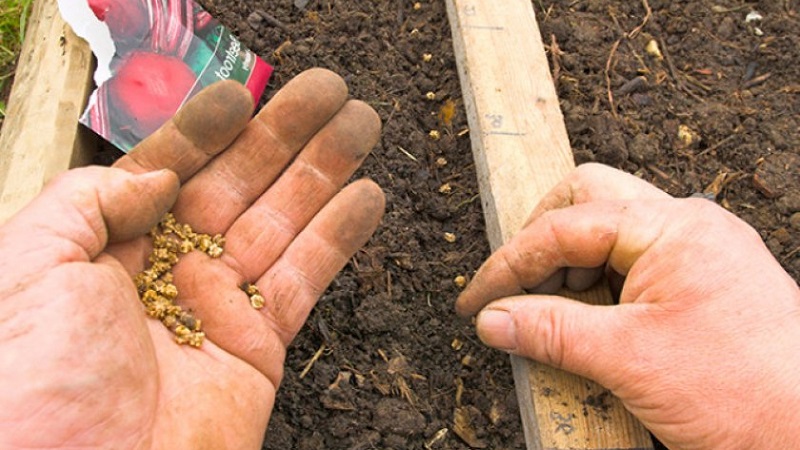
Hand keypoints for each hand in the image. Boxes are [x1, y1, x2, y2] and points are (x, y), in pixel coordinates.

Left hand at [0, 69, 383, 447]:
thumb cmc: (32, 385)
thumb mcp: (28, 266)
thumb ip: (90, 201)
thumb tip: (159, 176)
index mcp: (107, 249)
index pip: (169, 172)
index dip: (207, 130)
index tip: (242, 95)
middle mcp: (167, 271)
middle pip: (237, 186)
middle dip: (284, 135)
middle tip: (328, 92)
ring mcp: (216, 308)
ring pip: (282, 223)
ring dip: (324, 173)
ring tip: (361, 125)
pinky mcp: (258, 347)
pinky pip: (305, 281)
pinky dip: (339, 239)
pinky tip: (365, 198)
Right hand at [457, 163, 799, 449]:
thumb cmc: (743, 394)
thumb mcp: (628, 359)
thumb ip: (551, 331)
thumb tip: (492, 319)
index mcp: (673, 227)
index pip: (566, 224)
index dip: (511, 263)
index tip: (478, 300)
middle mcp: (687, 226)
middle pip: (587, 201)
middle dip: (540, 242)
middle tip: (513, 289)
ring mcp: (697, 253)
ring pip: (607, 232)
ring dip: (568, 268)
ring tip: (548, 317)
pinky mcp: (700, 283)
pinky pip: (631, 264)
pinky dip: (596, 287)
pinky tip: (585, 325)